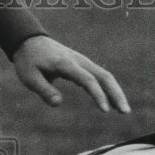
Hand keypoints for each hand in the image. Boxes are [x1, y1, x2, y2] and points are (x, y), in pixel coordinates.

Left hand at [11, 35, 129, 113]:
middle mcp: (78, 61)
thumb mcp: (30, 77)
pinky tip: (111, 103)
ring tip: (123, 111)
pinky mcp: (82, 65)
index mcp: (66, 64)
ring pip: (105, 76)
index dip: (98, 95)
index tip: (105, 110)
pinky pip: (99, 76)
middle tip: (125, 112)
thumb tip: (58, 103)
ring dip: (115, 92)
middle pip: (104, 76)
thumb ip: (44, 90)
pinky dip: (107, 89)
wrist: (29, 41)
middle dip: (116, 94)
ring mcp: (82, 62)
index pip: (87, 80)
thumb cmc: (28, 61)